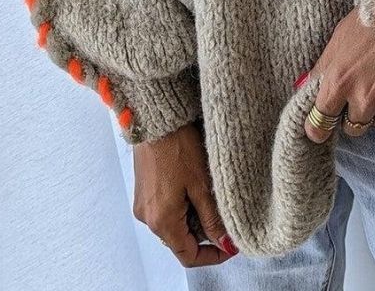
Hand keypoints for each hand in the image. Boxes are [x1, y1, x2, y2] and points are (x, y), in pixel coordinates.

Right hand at [133, 120, 239, 266]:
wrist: (157, 119)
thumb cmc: (178, 146)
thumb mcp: (202, 184)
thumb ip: (213, 218)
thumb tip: (225, 243)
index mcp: (162, 221)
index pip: (188, 256)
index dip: (213, 255)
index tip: (231, 245)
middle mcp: (148, 218)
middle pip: (181, 241)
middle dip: (205, 233)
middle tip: (224, 212)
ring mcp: (143, 205)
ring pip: (174, 225)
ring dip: (194, 218)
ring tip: (210, 193)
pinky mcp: (143, 192)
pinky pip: (166, 211)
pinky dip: (183, 207)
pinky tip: (195, 186)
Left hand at [302, 6, 374, 142]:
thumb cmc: (370, 22)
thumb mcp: (338, 40)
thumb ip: (321, 69)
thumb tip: (304, 88)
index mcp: (339, 83)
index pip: (320, 124)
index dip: (318, 127)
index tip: (320, 127)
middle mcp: (364, 98)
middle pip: (352, 128)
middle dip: (353, 114)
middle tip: (360, 93)